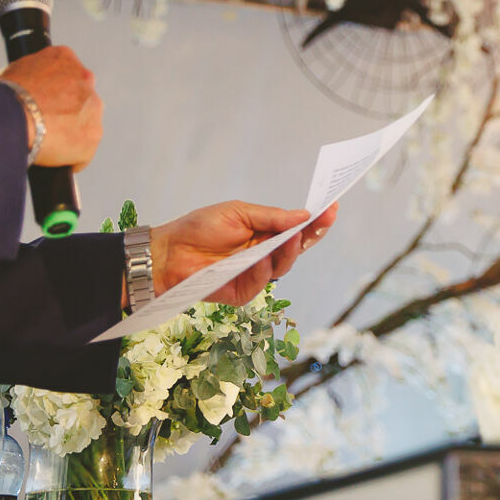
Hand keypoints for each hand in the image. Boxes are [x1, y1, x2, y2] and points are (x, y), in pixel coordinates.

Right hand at [0, 46, 102, 169]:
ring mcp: (92, 107)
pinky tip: (52, 162)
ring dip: (70, 134)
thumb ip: (33, 75)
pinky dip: (70, 159)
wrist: (10, 117)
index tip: (42, 105)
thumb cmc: (4, 97)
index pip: (66, 75)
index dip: (53, 93)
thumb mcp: (16, 71)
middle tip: (44, 125)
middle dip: (66, 111)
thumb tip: (28, 89)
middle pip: (79, 98)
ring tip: (45, 144)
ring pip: (84, 124)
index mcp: (65, 58)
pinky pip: (83, 152)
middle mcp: (85, 79)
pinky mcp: (92, 135)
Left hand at [148, 200, 339, 305]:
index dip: (315, 220)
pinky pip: (262, 282)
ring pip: (284, 265)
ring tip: (289, 236)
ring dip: (288, 250)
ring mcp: (254, 274)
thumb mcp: (239, 212)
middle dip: (311, 233)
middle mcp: (263, 254)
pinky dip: (262, 270)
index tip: (332, 207)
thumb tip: (303, 215)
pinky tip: (259, 260)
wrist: (168, 253)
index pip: (296, 228)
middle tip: (321, 220)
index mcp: (264, 232)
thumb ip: (271, 217)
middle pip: (297, 247)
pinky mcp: (242, 292)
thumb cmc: (199, 228)